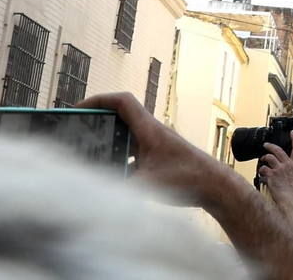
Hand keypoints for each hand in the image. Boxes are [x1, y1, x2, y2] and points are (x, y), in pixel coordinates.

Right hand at [80, 91, 231, 208]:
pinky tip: (109, 176)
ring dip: (108, 141)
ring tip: (87, 153)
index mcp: (149, 129)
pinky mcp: (158, 157)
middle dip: (98, 121)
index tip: (79, 109)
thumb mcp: (147, 184)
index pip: (123, 101)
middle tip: (77, 132)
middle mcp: (151, 132)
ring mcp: (155, 144)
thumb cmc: (187, 179)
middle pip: (121, 117)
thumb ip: (119, 188)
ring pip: (126, 136)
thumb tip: (91, 193)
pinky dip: (119, 158)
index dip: (99, 100)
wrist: (214, 186)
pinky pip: (133, 151)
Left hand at [260, 132, 292, 202]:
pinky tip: (261, 171)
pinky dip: (261, 169)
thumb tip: (286, 168)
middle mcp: (288, 164)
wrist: (289, 198)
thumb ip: (291, 169)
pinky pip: (263, 168)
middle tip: (266, 144)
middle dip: (271, 146)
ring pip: (269, 157)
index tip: (292, 132)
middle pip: (279, 150)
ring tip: (263, 159)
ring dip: (264, 157)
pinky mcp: (271, 174)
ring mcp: (279, 169)